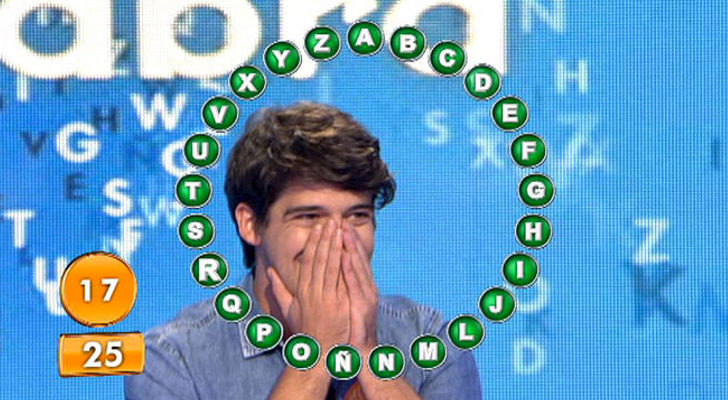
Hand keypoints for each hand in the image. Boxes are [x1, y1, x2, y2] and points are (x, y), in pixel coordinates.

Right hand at [267, 218, 349, 350]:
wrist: (318, 353)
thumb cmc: (306, 332)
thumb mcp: (289, 310)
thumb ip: (279, 290)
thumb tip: (269, 271)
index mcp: (302, 291)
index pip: (308, 261)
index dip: (313, 243)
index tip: (318, 228)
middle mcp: (312, 292)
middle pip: (318, 259)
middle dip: (324, 238)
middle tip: (330, 220)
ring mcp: (324, 298)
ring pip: (329, 266)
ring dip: (334, 245)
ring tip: (338, 228)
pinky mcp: (336, 305)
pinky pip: (340, 280)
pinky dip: (343, 264)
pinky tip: (347, 250)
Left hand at [341, 221, 378, 352]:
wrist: (360, 351)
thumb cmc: (348, 328)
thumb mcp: (340, 305)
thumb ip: (335, 288)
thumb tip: (326, 274)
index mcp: (357, 286)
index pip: (350, 259)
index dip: (344, 242)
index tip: (336, 226)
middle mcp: (364, 287)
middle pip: (356, 258)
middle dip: (348, 239)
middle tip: (341, 220)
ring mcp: (366, 294)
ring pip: (357, 266)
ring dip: (351, 248)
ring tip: (344, 231)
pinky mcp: (365, 304)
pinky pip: (356, 283)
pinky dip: (351, 269)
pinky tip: (345, 256)